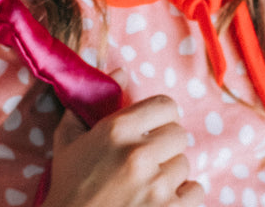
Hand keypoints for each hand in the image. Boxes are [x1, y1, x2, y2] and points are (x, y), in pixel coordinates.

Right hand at [42, 75, 203, 206]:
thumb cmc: (69, 188)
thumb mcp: (69, 141)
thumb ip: (93, 103)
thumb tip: (121, 71)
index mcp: (117, 130)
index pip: (166, 106)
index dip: (162, 117)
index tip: (154, 129)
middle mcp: (139, 153)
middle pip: (178, 135)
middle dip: (165, 147)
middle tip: (148, 161)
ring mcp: (157, 186)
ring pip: (184, 165)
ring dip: (170, 174)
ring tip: (148, 186)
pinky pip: (195, 191)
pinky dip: (183, 197)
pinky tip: (162, 201)